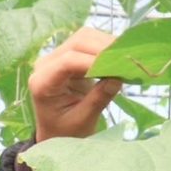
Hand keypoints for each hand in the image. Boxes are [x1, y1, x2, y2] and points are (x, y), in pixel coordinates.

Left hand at [27, 27, 123, 142]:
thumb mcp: (82, 121)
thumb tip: (119, 77)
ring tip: (124, 60)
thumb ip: (98, 99)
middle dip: (104, 49)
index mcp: (42, 83)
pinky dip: (105, 48)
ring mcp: (57, 57)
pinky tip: (118, 59)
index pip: (68, 61)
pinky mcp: (69, 56)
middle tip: (127, 61)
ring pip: (84, 37)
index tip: (117, 68)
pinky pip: (89, 43)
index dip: (94, 61)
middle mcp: (46, 65)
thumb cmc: (65, 132)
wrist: (56, 132)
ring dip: (107, 45)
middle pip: (77, 42)